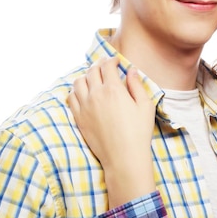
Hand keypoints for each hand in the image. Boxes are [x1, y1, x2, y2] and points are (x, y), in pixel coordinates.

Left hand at [68, 56, 156, 205]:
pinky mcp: (78, 118)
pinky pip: (71, 97)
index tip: (115, 61)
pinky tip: (83, 92)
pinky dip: (76, 90)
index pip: (107, 66)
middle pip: (92, 71)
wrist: (123, 157)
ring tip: (92, 78)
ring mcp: (84, 106)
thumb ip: (137, 86)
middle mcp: (96, 95)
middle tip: (104, 66)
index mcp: (114, 90)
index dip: (111, 60)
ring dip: (86, 76)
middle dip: (98, 65)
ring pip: (78, 81)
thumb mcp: (145, 106)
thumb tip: (131, 70)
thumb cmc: (138, 133)